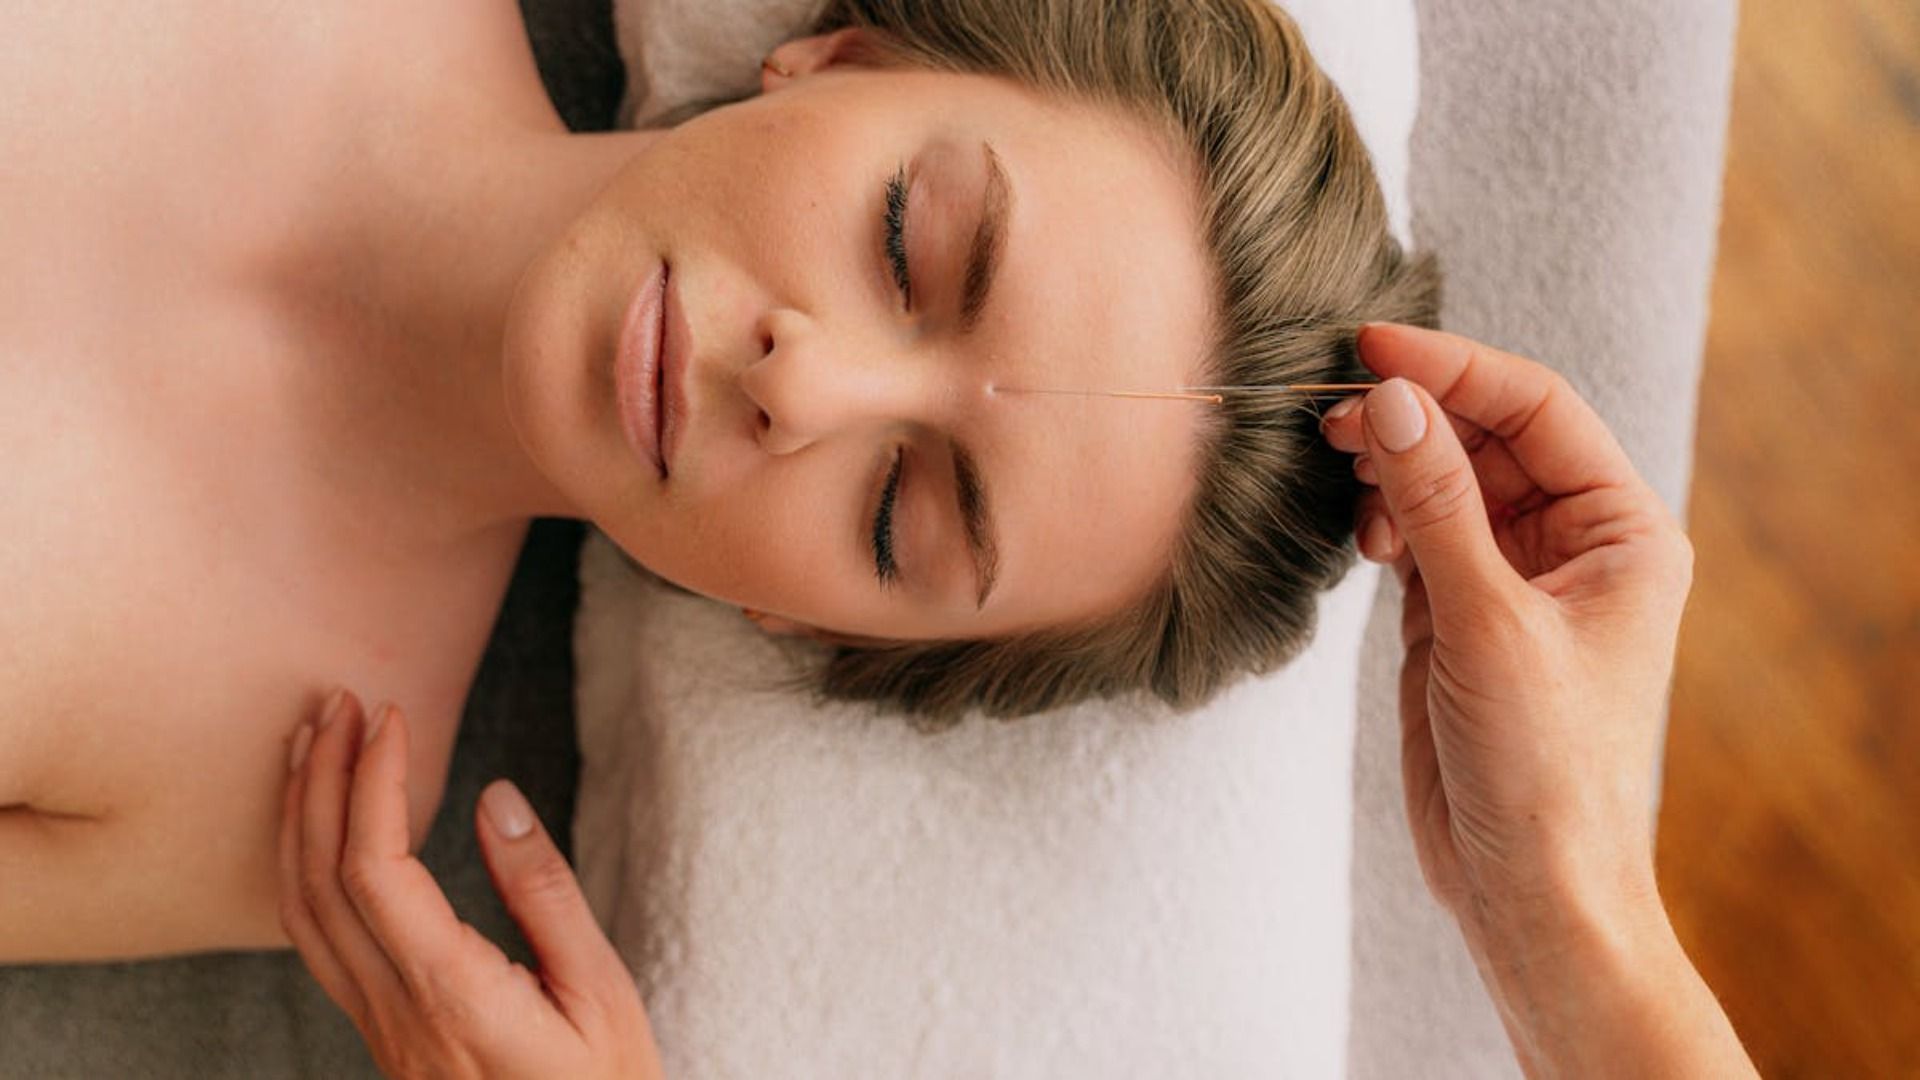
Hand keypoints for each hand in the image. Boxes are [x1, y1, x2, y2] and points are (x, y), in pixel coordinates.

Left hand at [279, 689, 665, 1079]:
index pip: (377, 870)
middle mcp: (394, 1012)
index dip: (372, 783)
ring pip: (299, 912)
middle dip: (319, 778)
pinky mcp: (380, 1032)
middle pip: (318, 880)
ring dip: (298, 818)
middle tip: (337, 700)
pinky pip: (314, 940)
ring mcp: (377, 1027)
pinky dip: (303, 866)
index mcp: (450, 995)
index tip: (391, 716)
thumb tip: (494, 798)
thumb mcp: (600, 991)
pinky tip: (320, 826)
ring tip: (310, 743)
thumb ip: (544, 894)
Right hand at [1320, 324, 1694, 948]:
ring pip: (1443, 481)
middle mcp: (1573, 544)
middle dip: (1413, 417)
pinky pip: (1416, 532)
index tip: (1373, 349)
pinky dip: (1379, 518)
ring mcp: (1511, 577)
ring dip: (1390, 466)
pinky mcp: (1457, 615)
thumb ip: (1437, 505)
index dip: (1455, 369)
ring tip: (1338, 465)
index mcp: (1620, 532)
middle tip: (1335, 413)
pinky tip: (1356, 530)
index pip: (1537, 410)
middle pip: (1485, 437)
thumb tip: (1391, 403)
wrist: (1527, 886)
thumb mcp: (1487, 622)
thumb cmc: (1544, 768)